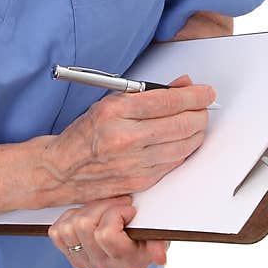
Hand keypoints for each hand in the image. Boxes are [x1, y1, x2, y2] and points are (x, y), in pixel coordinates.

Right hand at [41, 74, 216, 205]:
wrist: (61, 169)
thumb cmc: (85, 133)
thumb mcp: (110, 102)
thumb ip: (147, 94)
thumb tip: (182, 86)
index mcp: (115, 111)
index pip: (167, 101)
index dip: (194, 96)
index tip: (206, 92)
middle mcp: (125, 138)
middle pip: (181, 124)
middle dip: (200, 113)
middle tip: (203, 107)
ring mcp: (134, 163)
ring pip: (183, 146)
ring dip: (196, 133)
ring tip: (196, 123)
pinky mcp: (140, 181)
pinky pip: (174, 163)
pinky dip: (183, 150)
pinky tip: (182, 142)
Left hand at [48, 195, 168, 267]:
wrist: (135, 241)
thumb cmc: (148, 232)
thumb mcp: (159, 234)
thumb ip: (159, 242)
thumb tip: (160, 258)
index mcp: (130, 263)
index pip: (106, 234)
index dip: (116, 213)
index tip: (129, 208)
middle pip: (85, 226)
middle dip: (101, 205)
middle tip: (116, 202)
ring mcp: (87, 264)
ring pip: (70, 228)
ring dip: (86, 210)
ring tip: (102, 209)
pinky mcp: (72, 257)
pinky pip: (57, 233)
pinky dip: (69, 219)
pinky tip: (87, 216)